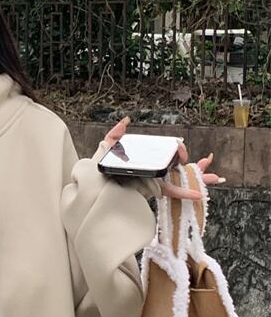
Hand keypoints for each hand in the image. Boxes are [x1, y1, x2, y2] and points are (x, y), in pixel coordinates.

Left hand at [102, 115, 223, 200]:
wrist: (100, 187)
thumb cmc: (105, 170)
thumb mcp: (108, 150)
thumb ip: (116, 135)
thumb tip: (126, 121)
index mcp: (148, 161)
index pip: (167, 154)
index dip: (178, 150)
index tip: (180, 148)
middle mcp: (156, 171)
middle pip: (180, 167)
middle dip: (198, 166)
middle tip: (209, 162)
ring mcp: (158, 180)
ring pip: (184, 179)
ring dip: (201, 177)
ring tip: (217, 177)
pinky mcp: (156, 189)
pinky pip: (173, 192)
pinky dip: (186, 193)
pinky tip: (199, 194)